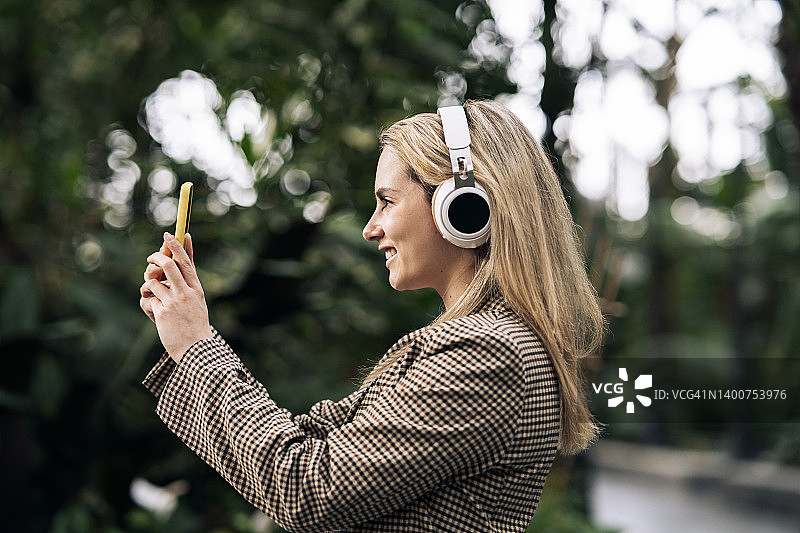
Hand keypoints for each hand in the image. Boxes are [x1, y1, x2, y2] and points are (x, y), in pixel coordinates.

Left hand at [140, 233, 211, 361]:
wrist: (196, 350)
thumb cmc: (194, 326)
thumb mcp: (196, 303)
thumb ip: (186, 285)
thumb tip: (172, 271)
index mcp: (196, 289)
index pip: (186, 262)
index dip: (176, 246)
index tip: (169, 234)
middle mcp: (186, 293)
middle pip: (167, 265)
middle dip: (155, 258)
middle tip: (150, 259)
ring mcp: (174, 302)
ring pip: (152, 281)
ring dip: (146, 284)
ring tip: (149, 293)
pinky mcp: (162, 312)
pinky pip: (146, 299)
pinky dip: (145, 302)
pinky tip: (152, 312)